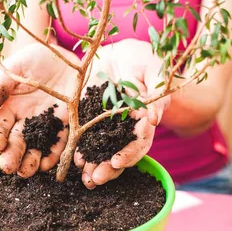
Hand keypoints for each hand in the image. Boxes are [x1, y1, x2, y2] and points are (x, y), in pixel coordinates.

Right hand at [0, 43, 79, 176]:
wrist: (69, 56)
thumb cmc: (37, 59)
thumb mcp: (15, 68)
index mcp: (10, 108)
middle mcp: (27, 121)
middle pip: (16, 143)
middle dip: (11, 156)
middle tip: (9, 167)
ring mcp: (47, 125)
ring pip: (36, 148)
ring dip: (30, 162)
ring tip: (27, 171)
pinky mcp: (67, 126)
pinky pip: (60, 144)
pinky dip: (54, 155)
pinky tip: (48, 164)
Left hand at [76, 39, 170, 188]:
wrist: (120, 51)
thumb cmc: (144, 58)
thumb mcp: (155, 70)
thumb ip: (157, 93)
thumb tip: (154, 120)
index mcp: (145, 119)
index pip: (140, 143)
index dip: (130, 154)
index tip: (118, 161)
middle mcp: (126, 128)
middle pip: (120, 153)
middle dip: (109, 168)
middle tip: (96, 179)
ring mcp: (107, 125)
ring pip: (102, 151)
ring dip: (94, 166)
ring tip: (85, 178)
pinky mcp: (89, 118)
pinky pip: (84, 138)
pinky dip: (80, 150)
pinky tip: (74, 159)